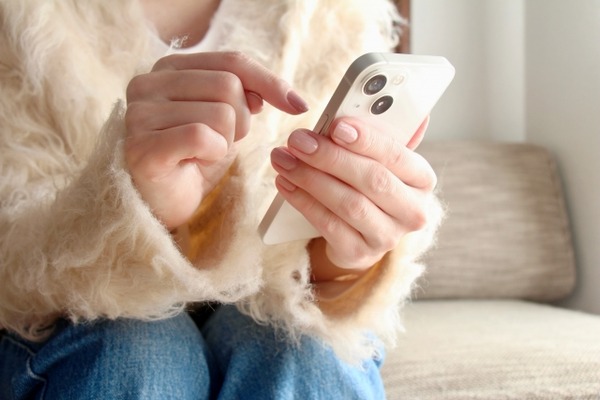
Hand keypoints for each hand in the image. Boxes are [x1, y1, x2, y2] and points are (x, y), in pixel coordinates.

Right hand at [125, 52, 307, 229]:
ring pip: (221, 114)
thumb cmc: (191, 159)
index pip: (232, 62)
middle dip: (241, 122)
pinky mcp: (141, 146)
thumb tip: (277, 92)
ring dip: (224, 142)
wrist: (160, 203)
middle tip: (219, 143)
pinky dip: (211, 154)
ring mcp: (139, 114)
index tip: (299, 106)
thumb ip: (244, 95)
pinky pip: (202, 136)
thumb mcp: (225, 121)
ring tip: (201, 155)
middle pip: (229, 86)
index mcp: (169, 68)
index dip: (269, 82)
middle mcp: (147, 83)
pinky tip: (194, 163)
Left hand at [270, 117, 435, 275]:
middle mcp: (412, 211)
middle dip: (331, 158)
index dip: (367, 140)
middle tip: (298, 140)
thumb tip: (408, 107)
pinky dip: (303, 202)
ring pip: (348, 204)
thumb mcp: (380, 160)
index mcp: (422, 180)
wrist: (360, 234)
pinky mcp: (360, 253)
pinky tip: (285, 183)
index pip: (397, 156)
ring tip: (284, 159)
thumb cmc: (370, 185)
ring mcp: (387, 237)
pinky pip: (328, 225)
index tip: (336, 125)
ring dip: (311, 178)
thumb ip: (386, 134)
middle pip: (372, 181)